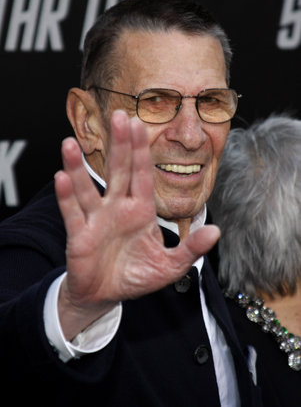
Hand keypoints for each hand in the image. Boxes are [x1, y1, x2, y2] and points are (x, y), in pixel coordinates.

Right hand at [55, 110, 219, 339]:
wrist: (106, 293)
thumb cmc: (137, 275)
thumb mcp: (170, 265)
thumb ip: (191, 249)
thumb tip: (216, 231)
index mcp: (140, 211)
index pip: (142, 174)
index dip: (142, 150)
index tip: (141, 123)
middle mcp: (118, 208)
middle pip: (118, 172)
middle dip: (120, 145)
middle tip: (119, 115)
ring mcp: (97, 220)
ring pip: (88, 189)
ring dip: (78, 167)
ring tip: (70, 144)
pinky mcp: (79, 236)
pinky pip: (73, 213)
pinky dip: (67, 197)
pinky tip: (62, 178)